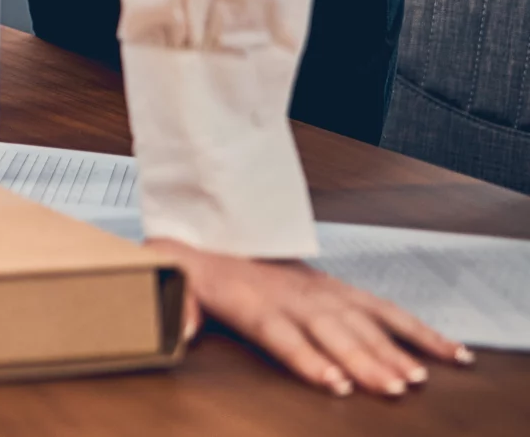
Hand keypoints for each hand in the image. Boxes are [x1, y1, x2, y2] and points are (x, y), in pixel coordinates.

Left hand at [153, 238, 470, 397]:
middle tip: (391, 388)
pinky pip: (388, 311)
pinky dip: (421, 331)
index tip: (335, 381)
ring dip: (394, 351)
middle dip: (364, 361)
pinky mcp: (345, 293)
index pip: (284, 333)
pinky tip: (450, 354)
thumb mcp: (172, 277)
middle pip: (334, 333)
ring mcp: (325, 294)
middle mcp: (297, 299)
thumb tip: (175, 329)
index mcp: (255, 303)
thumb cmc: (198, 269)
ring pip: (366, 323)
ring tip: (418, 378)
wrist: (219, 235)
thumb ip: (175, 303)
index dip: (309, 358)